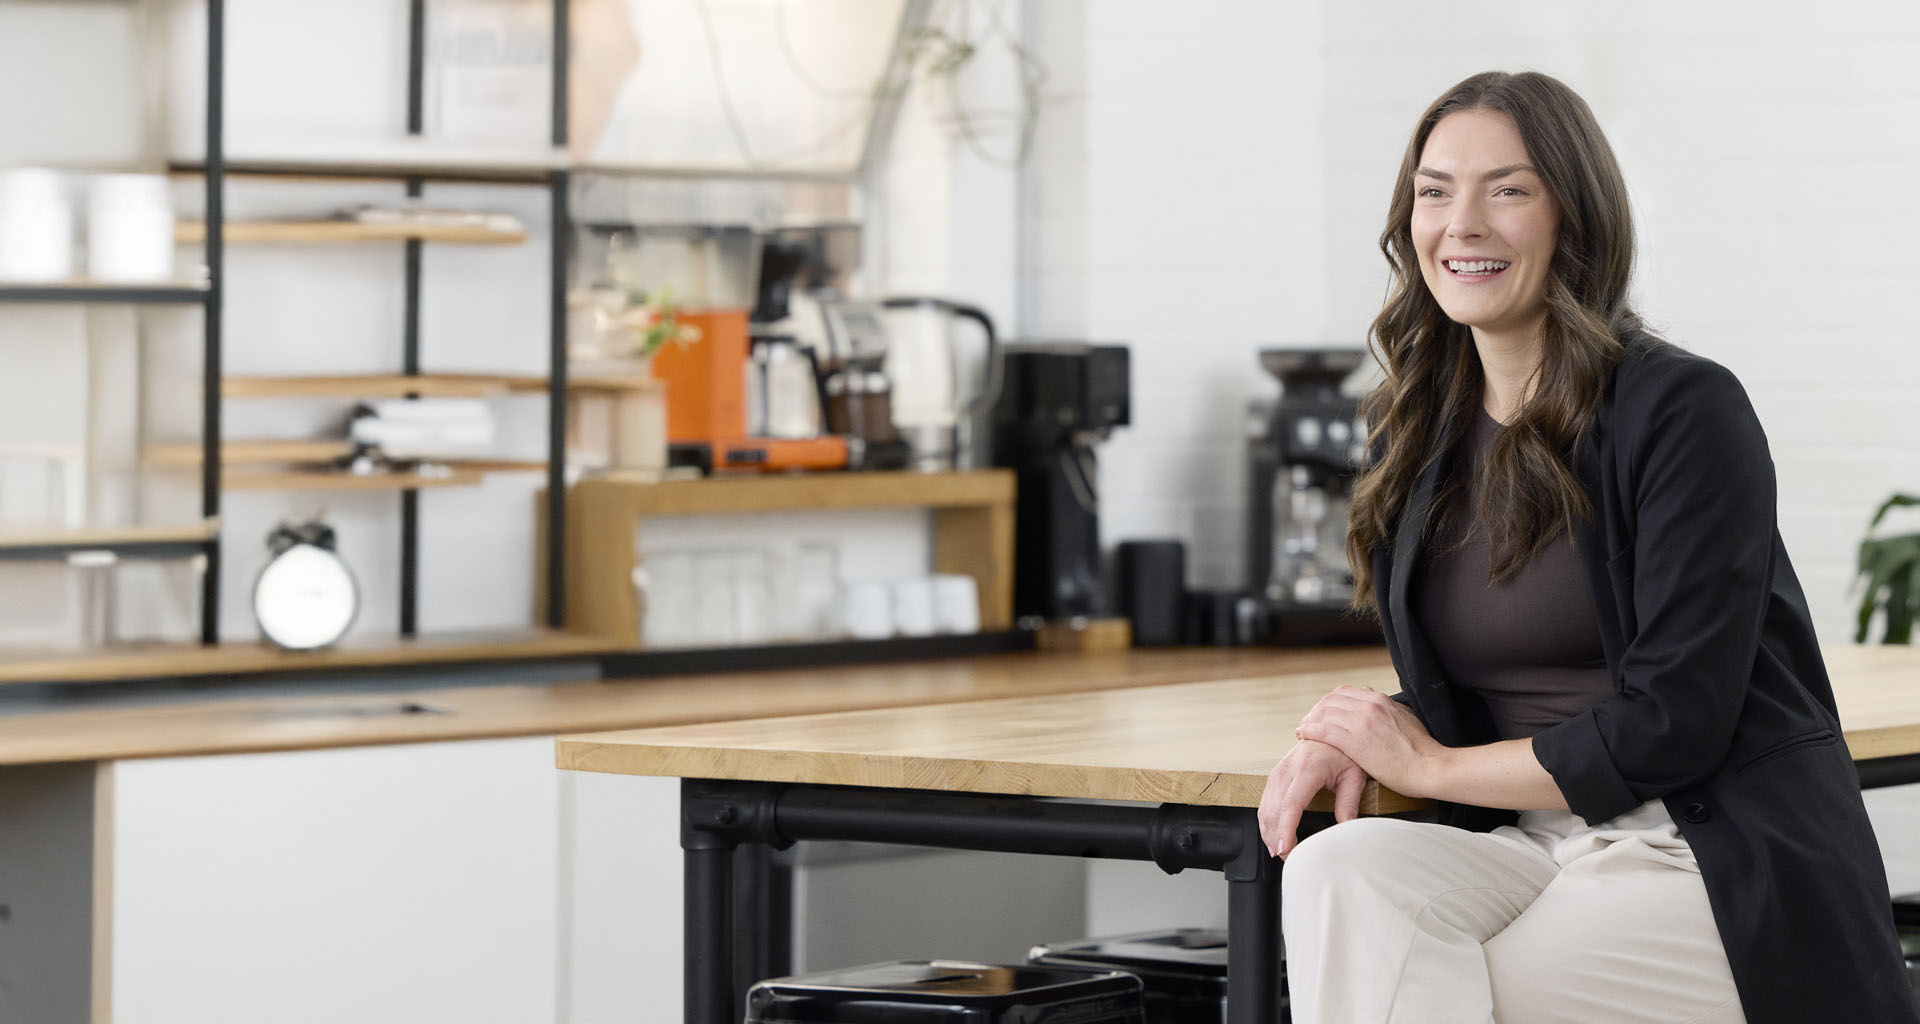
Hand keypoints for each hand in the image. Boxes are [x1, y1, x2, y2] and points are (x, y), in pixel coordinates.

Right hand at [1256, 739, 1366, 859]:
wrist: (1329, 730)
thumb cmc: (1342, 751)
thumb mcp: (1354, 776)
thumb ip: (1349, 804)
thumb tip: (1346, 829)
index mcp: (1308, 769)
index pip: (1291, 805)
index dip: (1286, 830)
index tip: (1286, 849)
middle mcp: (1288, 770)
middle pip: (1274, 810)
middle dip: (1277, 838)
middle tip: (1289, 858)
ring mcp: (1278, 772)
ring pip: (1265, 808)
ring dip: (1269, 832)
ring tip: (1279, 852)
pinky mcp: (1275, 775)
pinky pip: (1264, 802)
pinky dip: (1266, 822)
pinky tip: (1273, 835)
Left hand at [1294, 685, 1442, 797]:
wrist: (1430, 767)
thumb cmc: (1421, 749)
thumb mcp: (1406, 718)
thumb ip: (1388, 709)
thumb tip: (1376, 701)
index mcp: (1380, 700)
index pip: (1344, 693)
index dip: (1328, 703)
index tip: (1322, 713)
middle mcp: (1369, 706)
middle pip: (1330, 700)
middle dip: (1316, 711)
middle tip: (1308, 722)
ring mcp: (1361, 722)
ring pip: (1324, 714)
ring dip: (1309, 720)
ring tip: (1303, 729)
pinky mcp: (1355, 742)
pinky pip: (1324, 731)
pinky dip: (1310, 731)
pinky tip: (1303, 735)